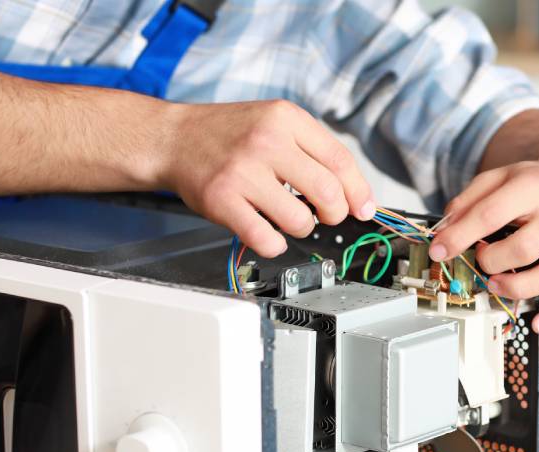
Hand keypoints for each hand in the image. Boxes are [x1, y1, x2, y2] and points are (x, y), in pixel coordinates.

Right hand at [163, 99, 374, 255]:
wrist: (174, 138)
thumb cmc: (230, 135)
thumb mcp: (275, 124)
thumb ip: (315, 151)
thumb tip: (356, 197)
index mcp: (286, 119)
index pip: (340, 161)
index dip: (359, 192)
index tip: (364, 209)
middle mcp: (266, 141)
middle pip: (328, 193)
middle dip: (334, 214)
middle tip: (324, 215)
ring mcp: (243, 171)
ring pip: (300, 220)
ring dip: (301, 228)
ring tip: (287, 217)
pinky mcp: (222, 200)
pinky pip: (266, 238)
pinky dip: (275, 244)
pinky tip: (269, 233)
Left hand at [428, 151, 538, 332]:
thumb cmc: (530, 185)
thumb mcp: (496, 178)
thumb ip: (466, 201)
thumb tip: (444, 232)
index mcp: (534, 186)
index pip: (491, 215)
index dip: (459, 237)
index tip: (439, 251)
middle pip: (524, 249)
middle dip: (491, 261)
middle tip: (480, 258)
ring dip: (516, 287)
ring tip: (496, 283)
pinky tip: (538, 323)